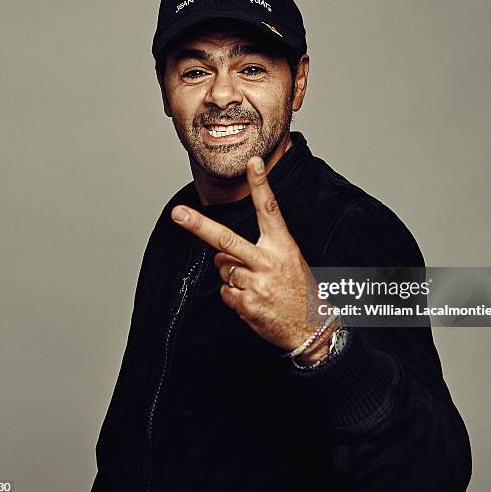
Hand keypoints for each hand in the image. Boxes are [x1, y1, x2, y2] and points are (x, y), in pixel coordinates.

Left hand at [171, 156, 328, 359]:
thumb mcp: (290, 260)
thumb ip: (259, 249)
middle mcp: (267, 262)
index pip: (269, 209)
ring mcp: (256, 284)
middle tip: (178, 213)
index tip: (253, 163)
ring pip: (222, 268)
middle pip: (226, 239)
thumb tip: (221, 252)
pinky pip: (225, 292)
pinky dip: (234, 296)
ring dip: (231, 275)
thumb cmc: (299, 290)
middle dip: (198, 225)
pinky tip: (253, 300)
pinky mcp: (246, 304)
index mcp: (282, 246)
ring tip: (255, 284)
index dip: (261, 184)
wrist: (312, 328)